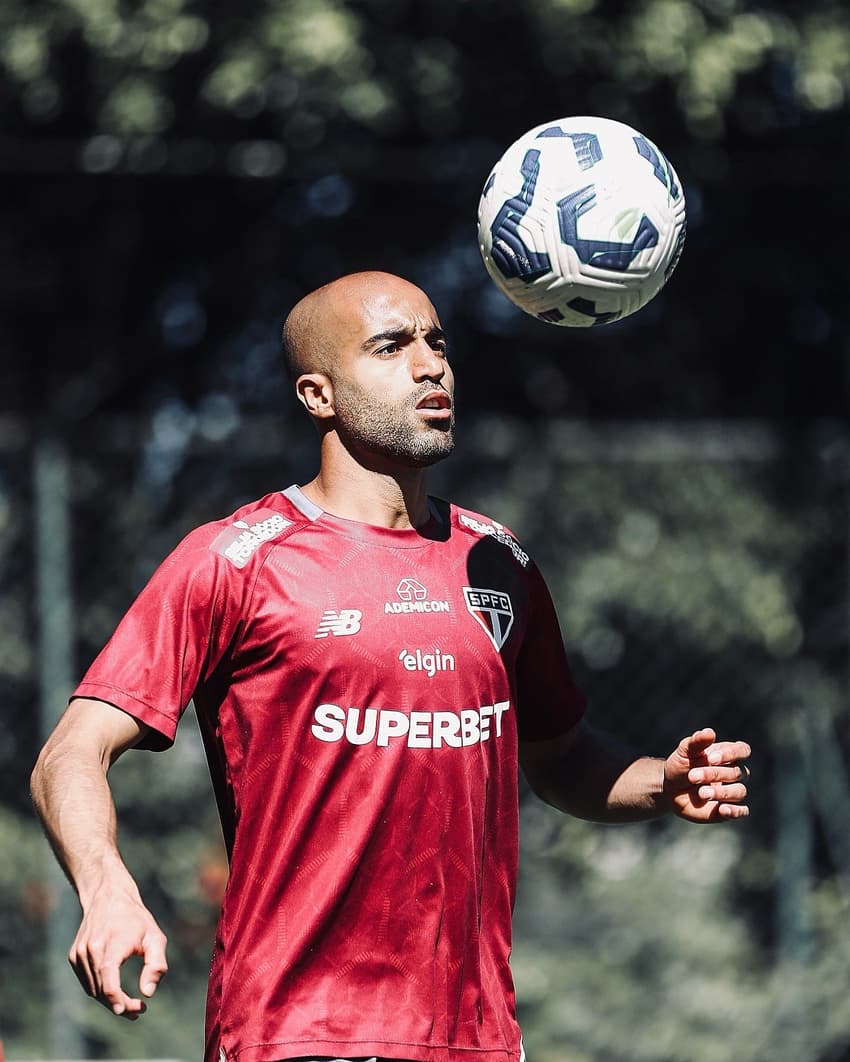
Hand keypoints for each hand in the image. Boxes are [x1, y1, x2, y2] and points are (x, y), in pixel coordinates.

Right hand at [69, 886, 167, 1018]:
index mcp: (113, 940)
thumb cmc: (136, 920)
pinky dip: (100, 991)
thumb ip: (156, 965)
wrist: (108, 897)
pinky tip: (114, 991)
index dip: (114, 996)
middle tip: (137, 1011)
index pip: (108, 973)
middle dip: (119, 1004)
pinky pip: (87, 982)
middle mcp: (92, 947)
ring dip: (109, 1001)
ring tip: (130, 1004)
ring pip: (93, 989)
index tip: (125, 1010)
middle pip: (102, 988)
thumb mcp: (155, 937)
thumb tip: (147, 993)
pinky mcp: (74, 956)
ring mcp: (80, 952)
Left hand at [662, 727, 750, 822]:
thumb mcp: (685, 751)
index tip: (710, 758)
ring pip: (740, 791)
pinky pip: (741, 811)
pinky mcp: (727, 809)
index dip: (731, 754)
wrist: (669, 789)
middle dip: (714, 774)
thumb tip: (710, 732)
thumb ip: (697, 741)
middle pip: (737, 772)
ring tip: (701, 793)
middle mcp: (733, 773)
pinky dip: (735, 811)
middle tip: (692, 776)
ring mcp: (732, 792)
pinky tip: (723, 809)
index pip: (742, 750)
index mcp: (727, 755)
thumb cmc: (680, 765)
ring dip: (722, 792)